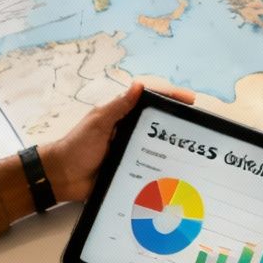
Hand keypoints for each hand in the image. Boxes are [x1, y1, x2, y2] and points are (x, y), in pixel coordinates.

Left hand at [39, 80, 194, 203]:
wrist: (63, 177)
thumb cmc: (77, 146)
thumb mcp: (98, 123)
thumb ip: (118, 107)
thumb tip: (138, 86)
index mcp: (123, 116)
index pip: (151, 101)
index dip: (171, 98)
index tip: (190, 101)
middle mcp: (130, 131)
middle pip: (160, 122)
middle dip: (180, 121)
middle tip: (200, 125)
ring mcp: (132, 150)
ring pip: (159, 146)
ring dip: (175, 146)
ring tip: (195, 149)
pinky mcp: (132, 169)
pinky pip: (151, 166)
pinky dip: (165, 167)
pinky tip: (179, 171)